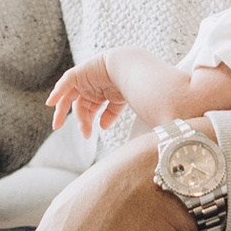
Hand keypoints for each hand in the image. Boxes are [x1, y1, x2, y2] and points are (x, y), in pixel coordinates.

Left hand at [47, 55, 124, 136]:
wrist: (129, 69)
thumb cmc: (128, 83)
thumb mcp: (118, 103)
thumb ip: (110, 114)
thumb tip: (102, 127)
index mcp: (99, 94)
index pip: (88, 110)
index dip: (86, 122)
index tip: (87, 134)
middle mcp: (90, 88)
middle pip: (78, 105)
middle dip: (78, 119)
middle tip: (76, 132)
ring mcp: (84, 80)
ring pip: (67, 96)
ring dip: (61, 110)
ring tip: (56, 124)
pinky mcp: (79, 73)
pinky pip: (65, 83)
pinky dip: (57, 92)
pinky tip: (50, 103)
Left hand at [49, 48, 217, 134]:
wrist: (152, 79)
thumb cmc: (161, 106)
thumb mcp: (161, 125)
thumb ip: (164, 138)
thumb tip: (177, 162)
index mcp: (129, 90)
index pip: (111, 104)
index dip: (103, 118)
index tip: (99, 130)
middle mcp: (115, 80)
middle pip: (93, 98)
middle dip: (85, 117)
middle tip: (85, 133)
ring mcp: (103, 72)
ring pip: (80, 90)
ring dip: (70, 108)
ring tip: (61, 124)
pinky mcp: (89, 67)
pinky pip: (71, 78)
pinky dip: (60, 90)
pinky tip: (52, 104)